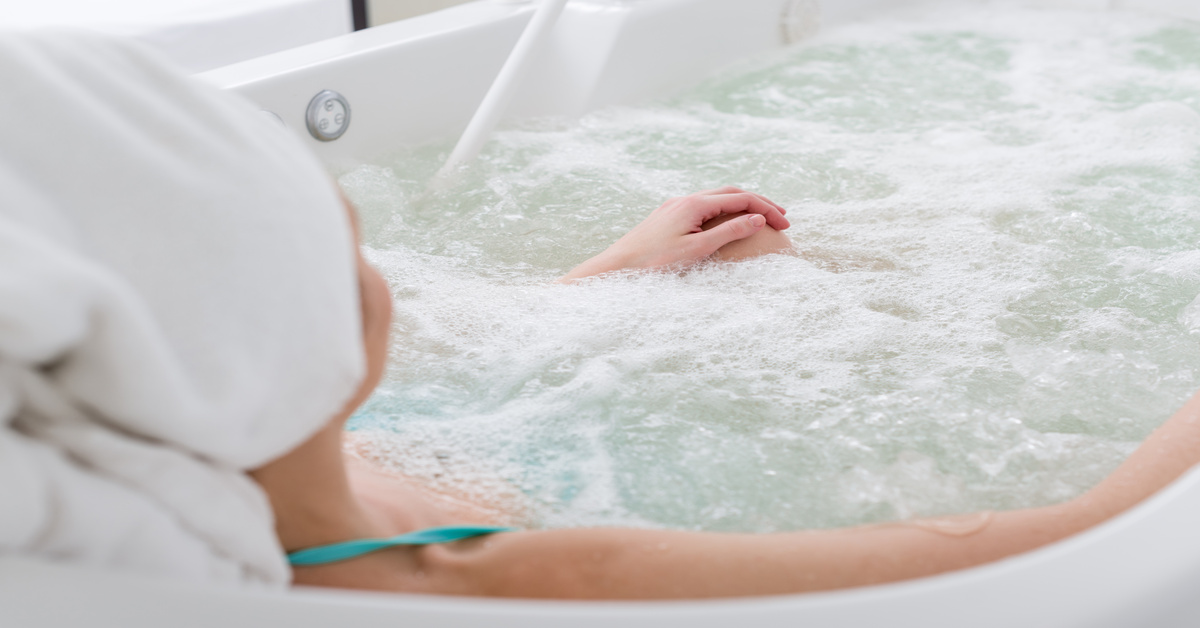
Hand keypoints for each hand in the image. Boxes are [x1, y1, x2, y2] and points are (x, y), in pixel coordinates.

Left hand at [561, 187, 789, 280]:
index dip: (766, 209)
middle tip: (781, 218)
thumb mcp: (697, 250)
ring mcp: (675, 206)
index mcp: (694, 204)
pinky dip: (725, 211)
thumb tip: (757, 218)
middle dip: (758, 203)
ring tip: (761, 218)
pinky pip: (704, 207)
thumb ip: (729, 231)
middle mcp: (685, 200)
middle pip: (731, 193)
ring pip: (717, 198)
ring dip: (742, 205)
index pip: (740, 198)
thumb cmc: (654, 263)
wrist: (616, 266)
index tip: (785, 224)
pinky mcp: (668, 216)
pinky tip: (729, 224)